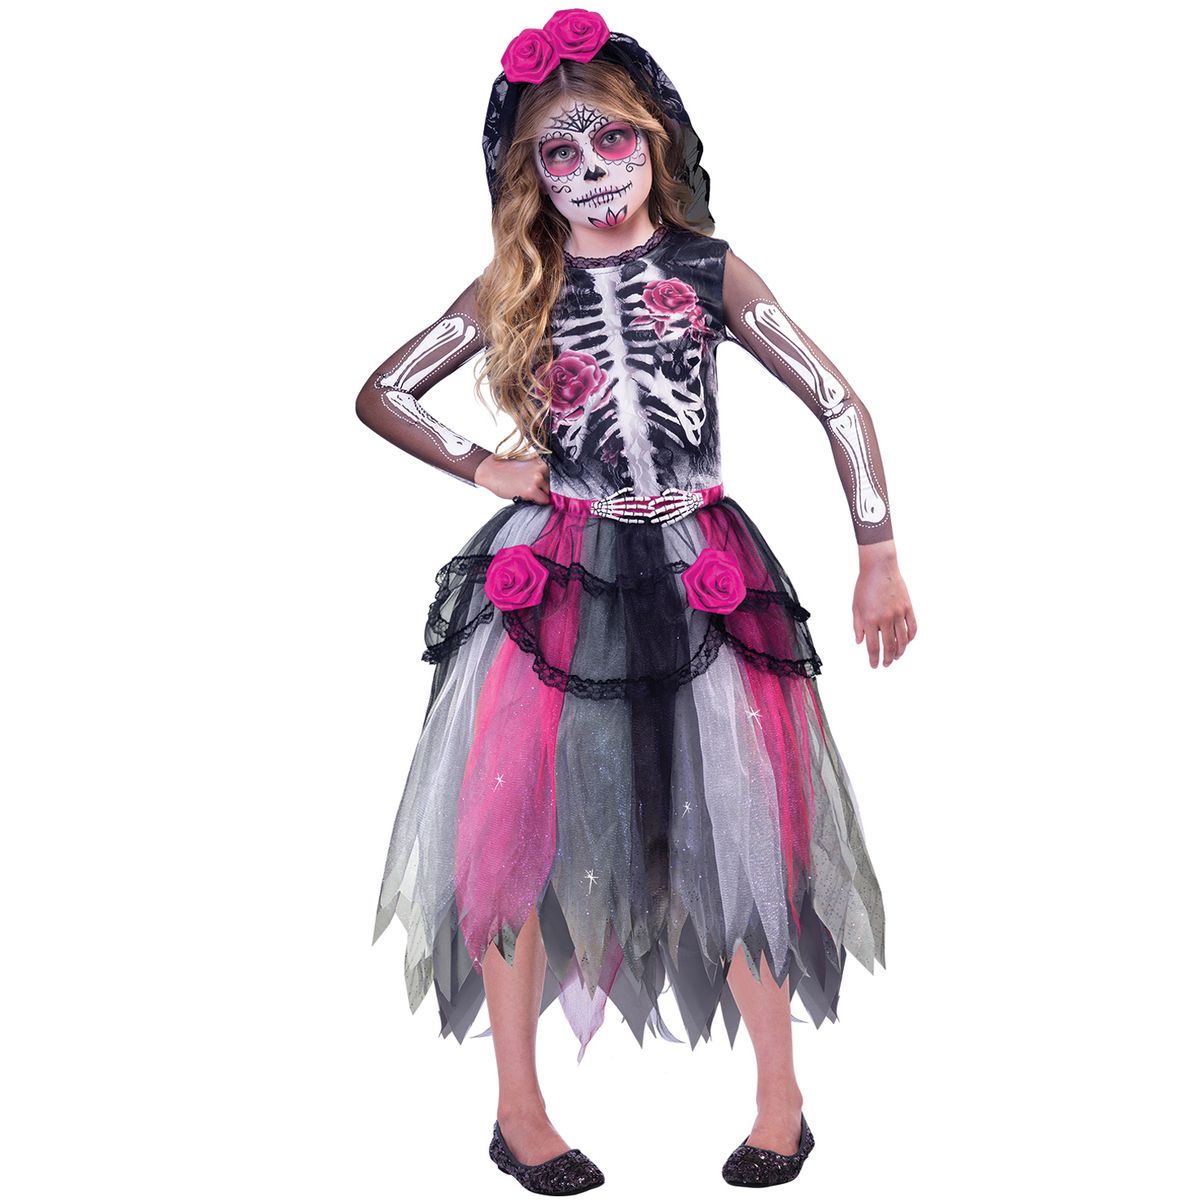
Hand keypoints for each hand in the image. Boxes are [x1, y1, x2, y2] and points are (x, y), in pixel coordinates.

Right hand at [474, 453, 551, 502]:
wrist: (491, 471)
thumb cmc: (506, 471)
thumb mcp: (526, 467)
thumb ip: (538, 473)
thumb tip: (550, 488)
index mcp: (540, 461)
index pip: (552, 476)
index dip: (545, 483)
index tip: (538, 486)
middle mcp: (541, 469)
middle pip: (551, 485)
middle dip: (542, 489)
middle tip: (527, 488)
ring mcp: (537, 479)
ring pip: (547, 493)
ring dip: (539, 495)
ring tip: (524, 491)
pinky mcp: (532, 490)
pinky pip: (544, 500)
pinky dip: (538, 502)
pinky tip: (526, 496)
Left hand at [852, 540, 916, 667]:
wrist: (879, 568)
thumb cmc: (865, 586)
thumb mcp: (856, 607)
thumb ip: (858, 626)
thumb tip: (859, 642)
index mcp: (870, 620)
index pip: (873, 646)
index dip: (874, 659)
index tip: (874, 665)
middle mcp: (885, 619)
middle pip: (889, 646)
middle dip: (887, 659)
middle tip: (886, 664)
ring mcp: (899, 614)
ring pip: (903, 640)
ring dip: (900, 651)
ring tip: (896, 657)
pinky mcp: (908, 608)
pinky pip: (912, 627)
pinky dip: (910, 638)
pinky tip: (906, 642)